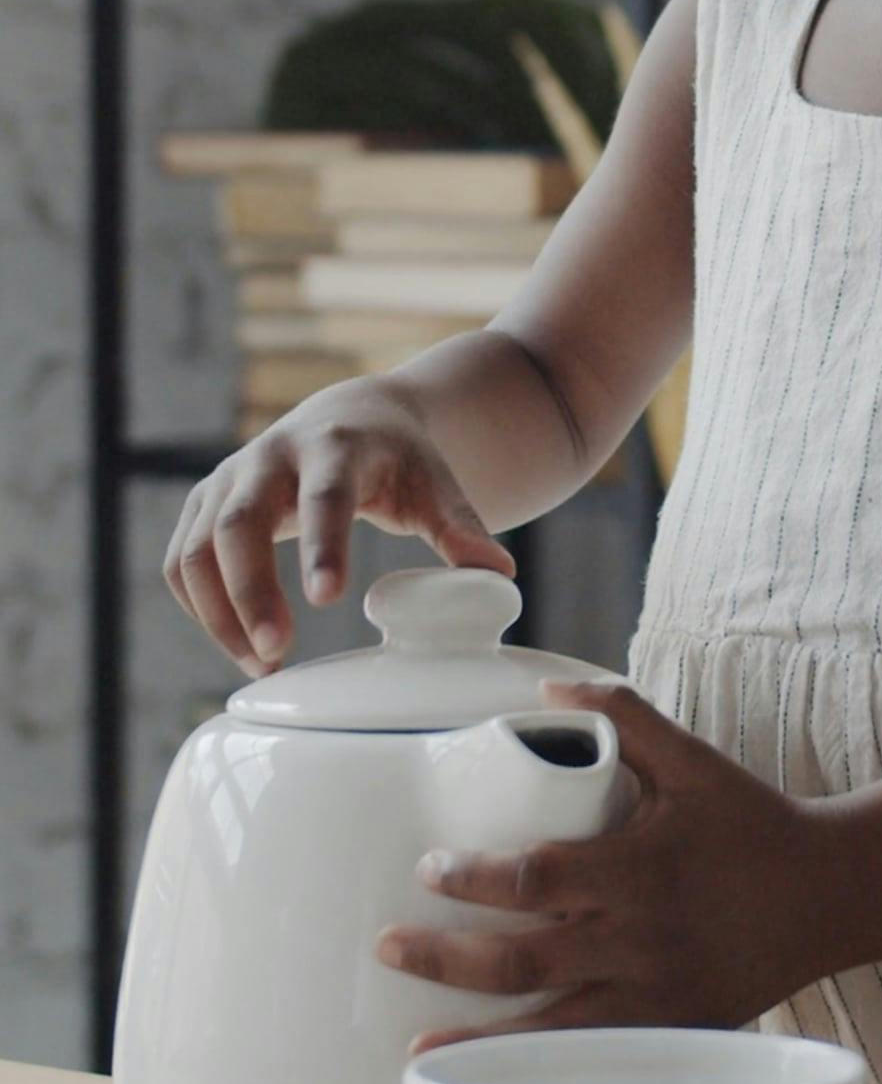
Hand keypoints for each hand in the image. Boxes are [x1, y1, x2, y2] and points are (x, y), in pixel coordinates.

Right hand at [164, 378, 514, 672]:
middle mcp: (268, 457)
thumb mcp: (436, 483)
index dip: (321, 545)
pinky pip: (181, 563)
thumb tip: (498, 578)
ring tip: (263, 665)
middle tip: (275, 653)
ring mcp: (227, 480)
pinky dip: (200, 608)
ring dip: (220, 614)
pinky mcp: (202, 505)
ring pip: (196, 550)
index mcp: (334, 449)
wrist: (351, 418)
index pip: (322, 496)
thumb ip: (461, 527)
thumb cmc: (398, 460)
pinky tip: (237, 643)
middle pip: (238, 524)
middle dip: (249, 592)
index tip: (328, 600)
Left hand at [377, 681, 846, 1045]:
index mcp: (640, 869)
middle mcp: (641, 940)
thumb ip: (623, 716)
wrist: (832, 895)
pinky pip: (596, 1059)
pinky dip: (543, 1071)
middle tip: (387, 945)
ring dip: (478, 1037)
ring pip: (549, 1029)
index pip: (533, 878)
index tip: (428, 867)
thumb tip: (545, 686)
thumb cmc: (755, 822)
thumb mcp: (694, 760)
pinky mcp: (675, 1032)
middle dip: (444, 956)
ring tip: (417, 1046)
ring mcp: (657, 996)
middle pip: (521, 960)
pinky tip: (501, 1080)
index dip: (472, 877)